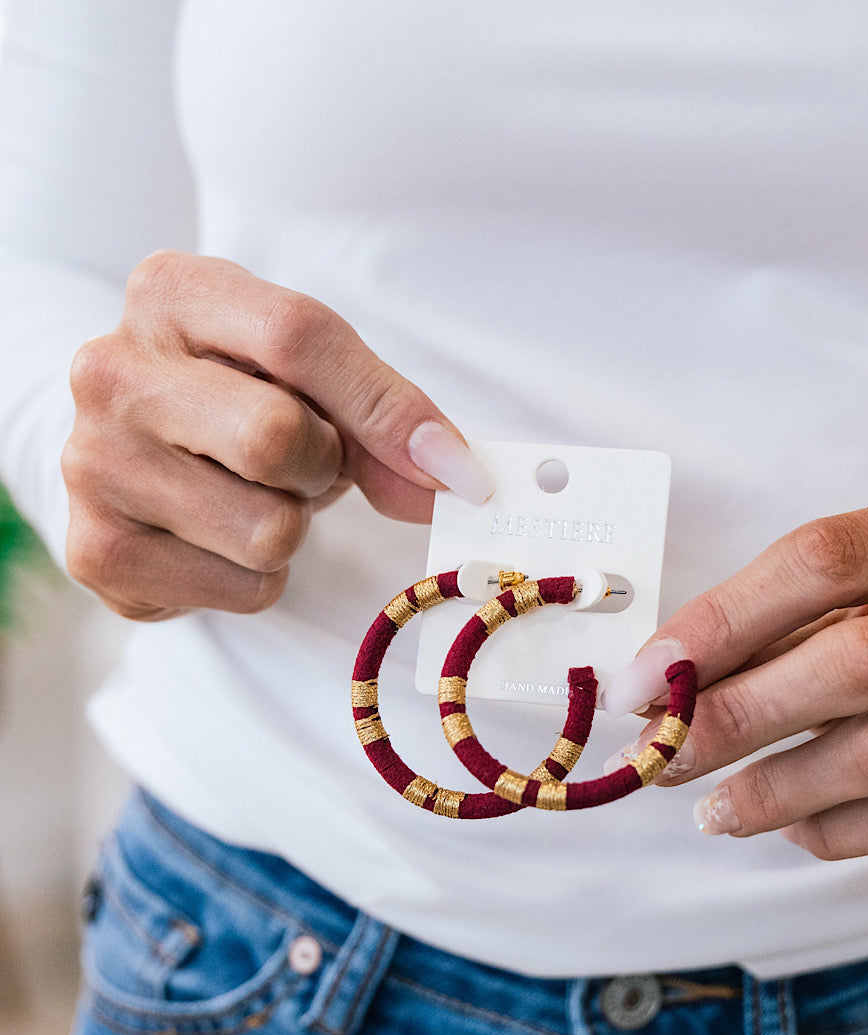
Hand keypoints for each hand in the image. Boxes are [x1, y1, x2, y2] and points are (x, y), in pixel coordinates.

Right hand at [62, 250, 493, 619]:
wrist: (140, 459)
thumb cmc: (241, 402)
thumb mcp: (312, 382)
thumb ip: (384, 417)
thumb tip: (457, 479)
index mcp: (169, 293)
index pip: (299, 337)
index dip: (387, 411)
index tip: (454, 470)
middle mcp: (112, 371)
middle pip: (275, 436)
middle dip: (320, 468)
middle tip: (301, 466)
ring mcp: (92, 463)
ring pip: (266, 530)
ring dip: (290, 530)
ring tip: (251, 498)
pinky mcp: (98, 551)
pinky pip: (244, 589)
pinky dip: (258, 580)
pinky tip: (220, 543)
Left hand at [602, 479, 867, 882]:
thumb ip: (802, 623)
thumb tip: (670, 680)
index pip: (824, 558)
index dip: (722, 621)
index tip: (652, 676)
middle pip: (854, 662)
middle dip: (737, 716)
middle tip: (668, 753)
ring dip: (776, 789)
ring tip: (715, 808)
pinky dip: (837, 827)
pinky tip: (793, 826)